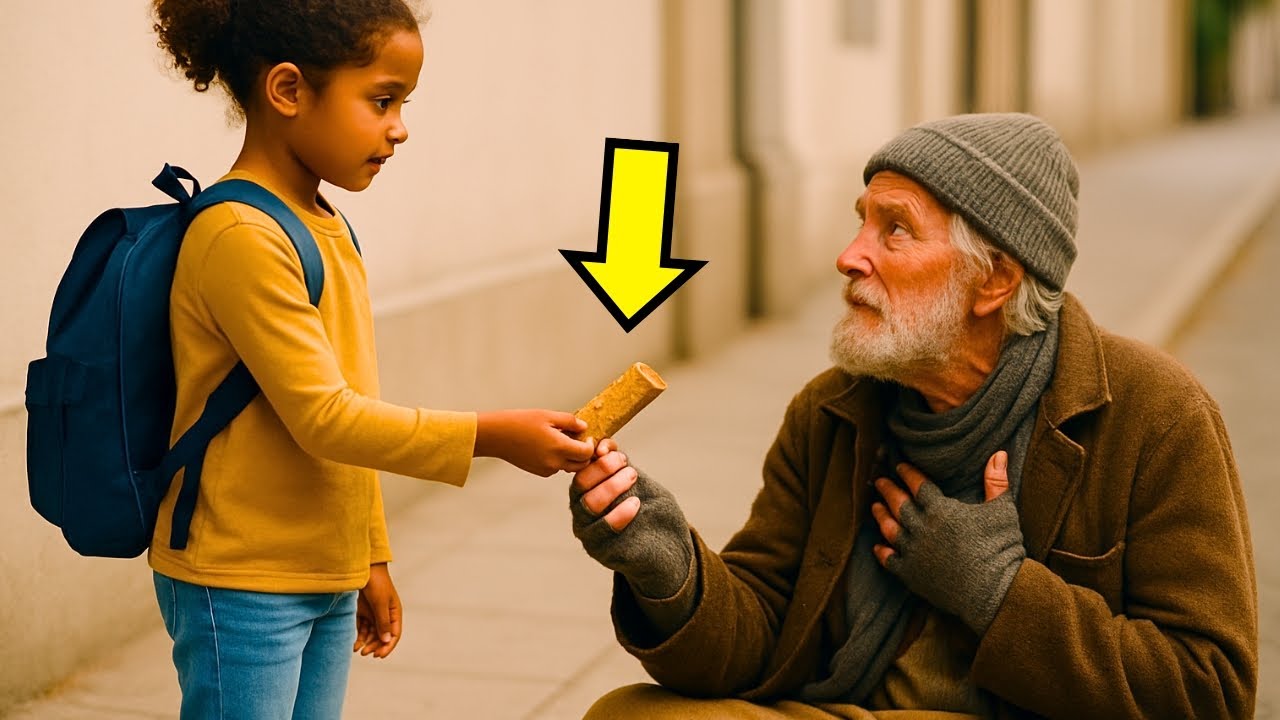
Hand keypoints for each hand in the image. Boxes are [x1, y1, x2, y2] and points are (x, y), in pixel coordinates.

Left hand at [354, 563, 401, 658]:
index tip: (379, 656)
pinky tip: (354, 645)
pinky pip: (362, 628)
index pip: (395, 634)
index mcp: (395, 612)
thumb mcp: (380, 603)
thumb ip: (383, 622)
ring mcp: (373, 613)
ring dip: (367, 643)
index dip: (388, 646)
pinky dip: (359, 637)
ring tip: (359, 651)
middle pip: (382, 636)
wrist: (362, 567)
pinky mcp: (362, 612)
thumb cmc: (376, 582)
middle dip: (375, 646)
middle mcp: (385, 615)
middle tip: (366, 654)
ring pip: (372, 634)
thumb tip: (387, 640)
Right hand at [474, 409, 594, 475]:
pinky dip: (558, 459)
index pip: (587, 453)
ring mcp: (546, 469)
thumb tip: (584, 427)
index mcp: (559, 447)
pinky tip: (548, 446)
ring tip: (560, 439)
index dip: (590, 444)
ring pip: (569, 466)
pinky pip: (556, 467)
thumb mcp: (547, 416)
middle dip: (583, 453)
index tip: (586, 436)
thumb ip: (570, 422)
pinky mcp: (539, 472)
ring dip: (571, 456)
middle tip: (577, 439)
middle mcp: (554, 463)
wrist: (496, 436)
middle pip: (581, 464)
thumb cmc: (519, 422)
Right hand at [569, 438, 693, 598]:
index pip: (582, 472)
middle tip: (627, 465)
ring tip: (633, 477)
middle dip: (603, 470)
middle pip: (581, 487)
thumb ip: (619, 463)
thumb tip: (604, 445)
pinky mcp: (600, 550)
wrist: (662, 546)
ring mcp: (588, 533)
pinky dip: (620, 514)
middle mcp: (580, 513)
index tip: (618, 453)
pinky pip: (606, 530)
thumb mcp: (633, 482)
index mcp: (584, 494)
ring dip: (612, 487)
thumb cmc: (645, 508)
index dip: (597, 460)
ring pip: (590, 505)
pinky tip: (635, 504)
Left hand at [869, 451, 1024, 633]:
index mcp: (941, 510)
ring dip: (881, 516)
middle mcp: (922, 528)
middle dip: (888, 490)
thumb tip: (999, 452)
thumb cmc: (1001, 548)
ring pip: (890, 529)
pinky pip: (890, 560)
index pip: (918, 485)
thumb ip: (996, 481)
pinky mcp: (911, 574)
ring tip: (874, 507)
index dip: (908, 474)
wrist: (994, 591)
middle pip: (898, 504)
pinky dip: (882, 551)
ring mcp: (914, 552)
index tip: (900, 466)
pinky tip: (877, 546)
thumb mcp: (1001, 511)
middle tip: (879, 481)